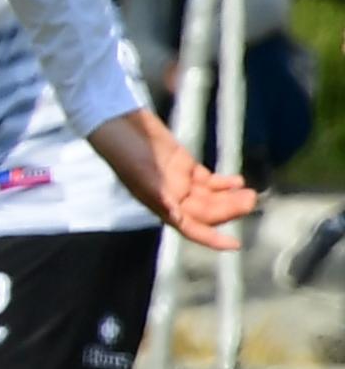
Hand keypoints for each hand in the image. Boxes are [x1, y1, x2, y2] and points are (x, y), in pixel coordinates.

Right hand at [90, 108, 254, 252]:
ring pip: (211, 197)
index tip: (234, 244)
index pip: (190, 228)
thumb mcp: (142, 175)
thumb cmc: (125, 151)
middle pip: (207, 211)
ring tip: (251, 193)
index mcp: (161, 205)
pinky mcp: (183, 165)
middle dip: (229, 209)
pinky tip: (238, 181)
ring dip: (231, 198)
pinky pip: (208, 180)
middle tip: (251, 200)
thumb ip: (160, 196)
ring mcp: (178, 181)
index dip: (211, 238)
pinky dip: (224, 183)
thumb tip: (176, 218)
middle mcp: (171, 197)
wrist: (118, 124)